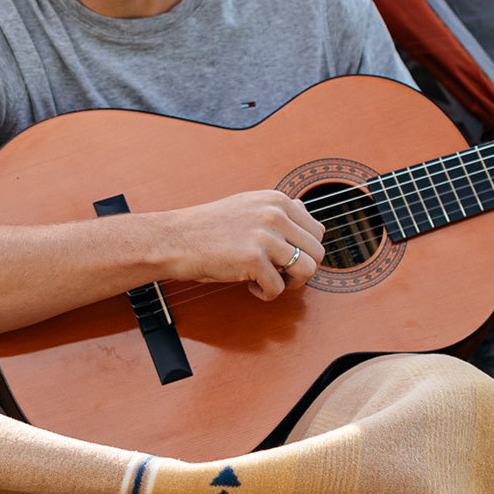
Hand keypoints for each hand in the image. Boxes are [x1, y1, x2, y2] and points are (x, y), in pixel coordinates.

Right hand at [161, 189, 325, 300]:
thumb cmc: (208, 227)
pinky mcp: (253, 260)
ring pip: (307, 270)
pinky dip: (266, 294)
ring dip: (292, 283)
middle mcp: (275, 214)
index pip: (317, 231)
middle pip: (317, 252)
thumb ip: (278, 210)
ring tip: (271, 281)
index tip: (287, 259)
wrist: (175, 239)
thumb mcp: (248, 206)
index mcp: (277, 200)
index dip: (305, 251)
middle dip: (302, 270)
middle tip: (281, 275)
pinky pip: (278, 287)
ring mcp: (265, 236)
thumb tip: (306, 210)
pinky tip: (250, 286)